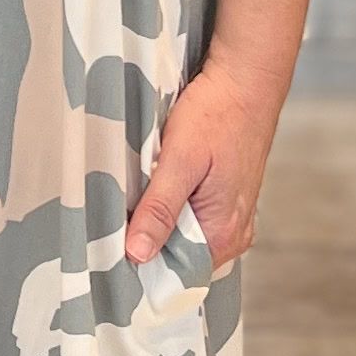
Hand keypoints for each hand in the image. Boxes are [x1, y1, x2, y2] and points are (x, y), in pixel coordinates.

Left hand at [124, 56, 283, 269]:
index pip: (175, 276)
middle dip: (147, 242)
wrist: (247, 79)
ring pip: (184, 236)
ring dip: (158, 222)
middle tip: (113, 222)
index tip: (109, 253)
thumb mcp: (180, 160)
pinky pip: (193, 217)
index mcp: (224, 233)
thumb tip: (137, 254)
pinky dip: (171, 207)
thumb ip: (160, 210)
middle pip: (179, 258)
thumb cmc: (218, 114)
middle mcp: (234, 233)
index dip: (141, 266)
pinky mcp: (227, 198)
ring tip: (134, 201)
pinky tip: (156, 187)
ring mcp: (233, 216)